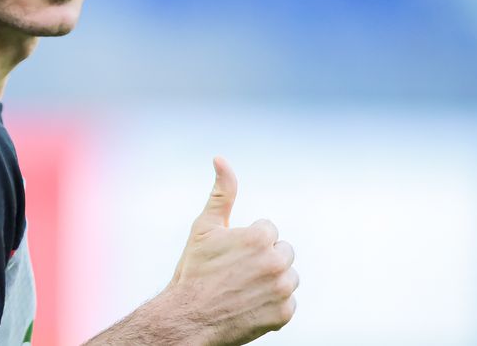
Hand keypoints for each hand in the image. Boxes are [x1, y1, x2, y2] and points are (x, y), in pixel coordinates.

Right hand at [83, 157, 296, 345]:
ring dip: (272, 281)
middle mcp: (276, 262)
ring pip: (288, 277)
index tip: (229, 256)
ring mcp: (282, 290)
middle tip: (236, 273)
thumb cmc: (194, 270)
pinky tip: (249, 305)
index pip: (268, 232)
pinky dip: (272, 305)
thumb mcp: (204, 227)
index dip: (246, 243)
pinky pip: (288, 303)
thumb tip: (220, 159)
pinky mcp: (284, 314)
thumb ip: (221, 192)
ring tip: (243, 289)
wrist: (188, 317)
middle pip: (282, 253)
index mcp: (260, 237)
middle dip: (264, 260)